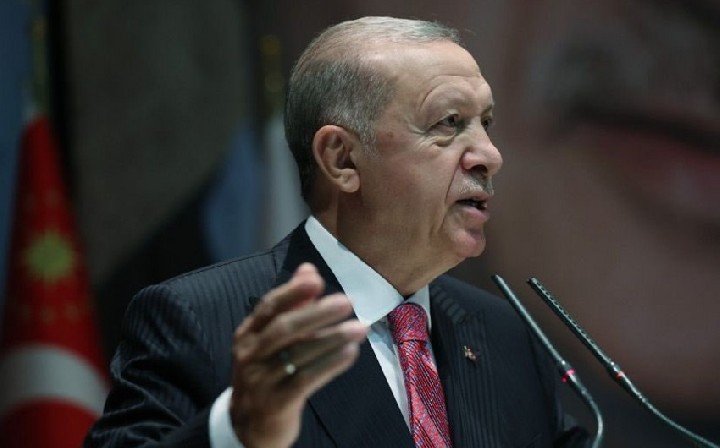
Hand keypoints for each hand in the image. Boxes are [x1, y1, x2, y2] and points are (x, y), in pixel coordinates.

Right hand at [229, 262, 366, 447]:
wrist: (248, 427)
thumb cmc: (267, 373)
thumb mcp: (270, 340)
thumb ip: (290, 305)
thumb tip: (308, 270)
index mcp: (247, 334)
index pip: (268, 307)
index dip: (292, 292)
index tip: (316, 279)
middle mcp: (250, 355)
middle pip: (284, 329)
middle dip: (316, 313)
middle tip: (346, 302)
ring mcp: (261, 380)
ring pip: (298, 355)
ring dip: (332, 339)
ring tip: (359, 328)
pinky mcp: (276, 403)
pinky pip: (306, 380)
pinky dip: (330, 364)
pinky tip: (350, 353)